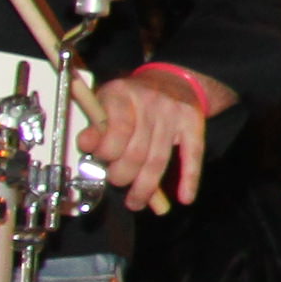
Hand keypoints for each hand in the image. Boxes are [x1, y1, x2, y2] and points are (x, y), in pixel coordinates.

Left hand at [80, 66, 220, 211]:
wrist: (172, 79)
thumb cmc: (132, 99)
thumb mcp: (106, 103)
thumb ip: (97, 126)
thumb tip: (87, 147)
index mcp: (122, 94)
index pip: (116, 130)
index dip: (106, 153)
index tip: (98, 161)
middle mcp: (150, 101)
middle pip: (136, 152)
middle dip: (122, 176)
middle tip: (116, 182)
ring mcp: (173, 113)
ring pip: (158, 160)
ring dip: (145, 187)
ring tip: (136, 201)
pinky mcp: (193, 123)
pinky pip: (192, 155)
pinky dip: (189, 179)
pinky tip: (184, 197)